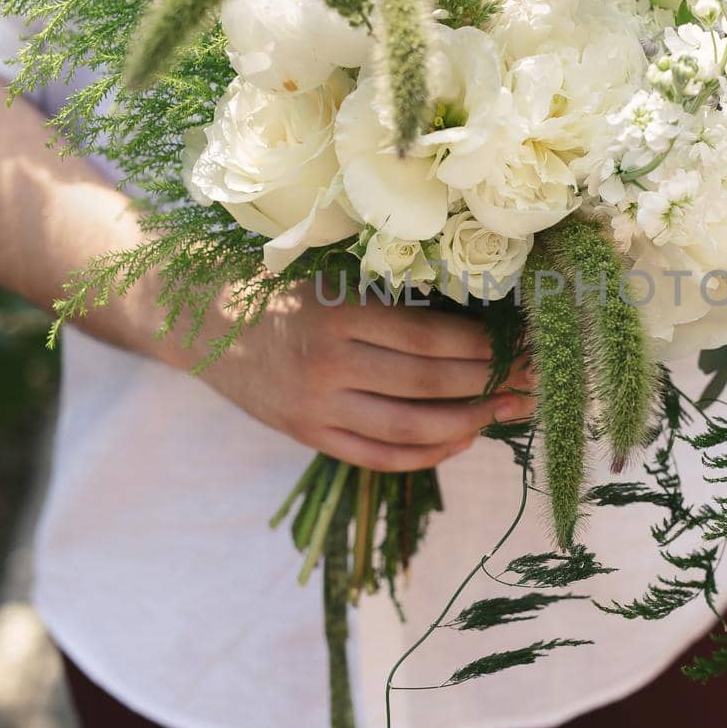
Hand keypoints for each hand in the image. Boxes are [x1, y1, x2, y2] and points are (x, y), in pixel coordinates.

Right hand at [197, 285, 535, 471]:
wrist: (189, 317)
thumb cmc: (266, 279)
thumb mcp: (322, 272)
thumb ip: (383, 293)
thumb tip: (470, 309)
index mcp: (335, 314)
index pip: (430, 339)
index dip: (486, 345)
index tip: (527, 340)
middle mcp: (326, 366)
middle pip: (430, 384)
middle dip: (493, 382)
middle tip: (538, 376)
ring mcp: (314, 407)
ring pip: (410, 427)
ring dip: (470, 421)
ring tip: (510, 409)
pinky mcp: (305, 434)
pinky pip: (376, 455)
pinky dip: (425, 453)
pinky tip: (460, 438)